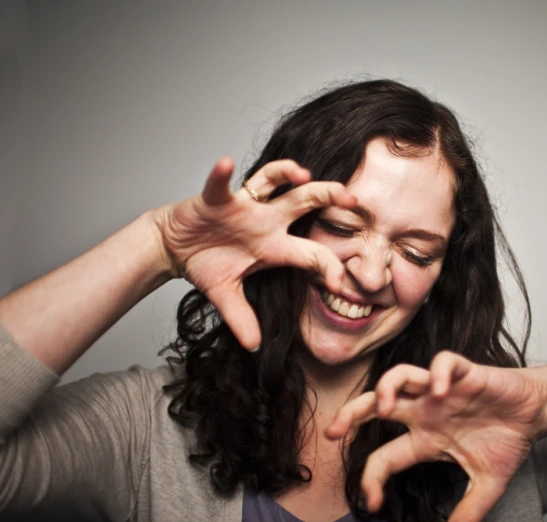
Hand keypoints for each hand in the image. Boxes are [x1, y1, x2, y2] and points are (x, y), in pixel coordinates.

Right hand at [153, 157, 354, 349]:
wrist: (174, 246)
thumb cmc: (206, 262)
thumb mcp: (226, 295)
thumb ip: (241, 318)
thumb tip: (253, 347)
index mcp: (274, 246)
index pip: (311, 252)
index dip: (328, 265)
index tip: (342, 281)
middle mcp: (266, 221)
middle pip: (304, 202)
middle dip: (327, 196)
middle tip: (351, 197)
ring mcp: (243, 206)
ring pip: (271, 181)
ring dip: (285, 174)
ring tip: (301, 173)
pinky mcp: (216, 198)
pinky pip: (221, 184)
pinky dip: (222, 174)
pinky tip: (226, 163)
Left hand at [326, 352, 546, 520]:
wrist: (535, 411)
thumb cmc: (507, 439)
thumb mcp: (487, 483)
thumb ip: (468, 509)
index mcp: (425, 438)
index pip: (386, 456)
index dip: (372, 478)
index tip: (372, 503)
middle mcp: (425, 411)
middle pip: (376, 405)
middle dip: (350, 414)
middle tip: (332, 432)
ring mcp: (442, 390)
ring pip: (401, 375)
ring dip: (386, 387)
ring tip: (384, 406)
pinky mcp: (465, 373)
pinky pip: (443, 362)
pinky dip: (438, 372)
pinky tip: (440, 390)